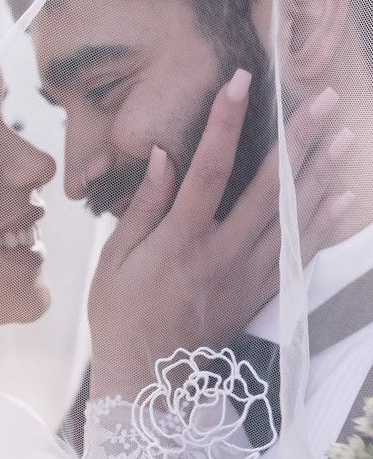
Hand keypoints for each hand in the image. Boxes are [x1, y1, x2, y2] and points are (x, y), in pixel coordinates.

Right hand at [88, 70, 351, 400]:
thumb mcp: (115, 260)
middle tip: (324, 101)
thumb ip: (144, 207)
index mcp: (180, 241)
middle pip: (269, 190)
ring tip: (343, 136)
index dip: (225, 123)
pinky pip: (300, 255)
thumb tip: (163, 156)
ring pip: (293, 219)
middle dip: (298, 141)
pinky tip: (343, 198)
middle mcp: (222, 254)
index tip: (240, 82)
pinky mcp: (259, 295)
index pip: (208, 170)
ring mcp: (247, 277)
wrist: (145, 376)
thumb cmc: (119, 315)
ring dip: (321, 175)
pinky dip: (324, 225)